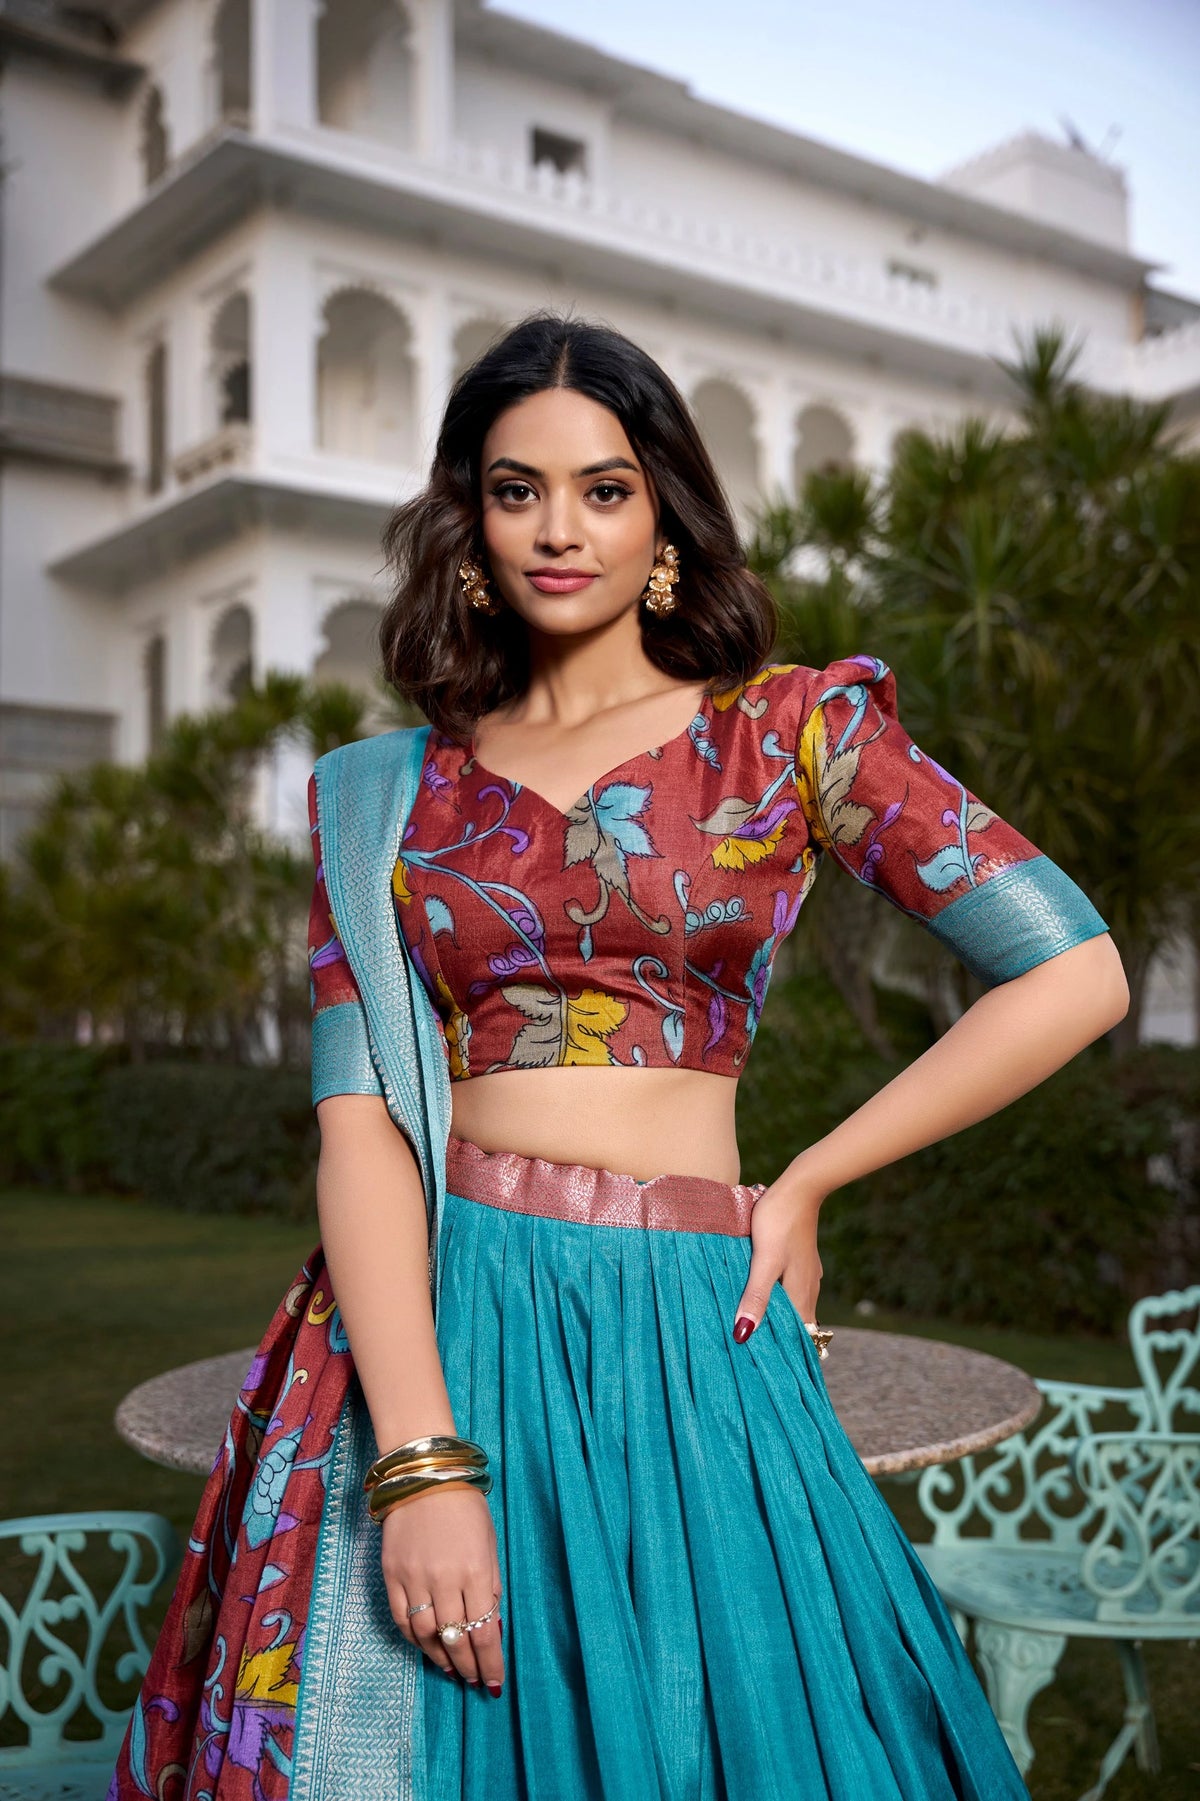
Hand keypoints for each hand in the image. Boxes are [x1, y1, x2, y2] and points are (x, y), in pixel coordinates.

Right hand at [380, 1484, 504, 1692]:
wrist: (424, 1475)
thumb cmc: (465, 1507)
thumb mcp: (490, 1543)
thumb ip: (490, 1586)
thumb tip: (492, 1626)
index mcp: (475, 1571)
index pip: (484, 1632)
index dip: (490, 1662)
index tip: (493, 1683)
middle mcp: (444, 1579)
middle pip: (456, 1638)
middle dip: (468, 1666)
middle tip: (473, 1681)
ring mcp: (414, 1578)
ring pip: (425, 1635)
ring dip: (440, 1658)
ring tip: (452, 1669)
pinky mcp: (391, 1574)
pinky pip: (401, 1619)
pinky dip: (414, 1639)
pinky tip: (425, 1646)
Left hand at [732, 1176, 822, 1341]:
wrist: (800, 1187)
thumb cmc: (779, 1222)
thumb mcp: (763, 1261)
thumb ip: (755, 1296)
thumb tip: (744, 1335)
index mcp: (801, 1294)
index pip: (800, 1337)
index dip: (787, 1353)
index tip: (770, 1369)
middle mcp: (808, 1287)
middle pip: (799, 1325)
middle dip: (781, 1340)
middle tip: (758, 1356)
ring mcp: (806, 1273)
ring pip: (795, 1306)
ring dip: (780, 1319)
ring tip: (757, 1330)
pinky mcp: (800, 1259)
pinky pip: (792, 1289)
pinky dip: (780, 1300)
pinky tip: (765, 1296)